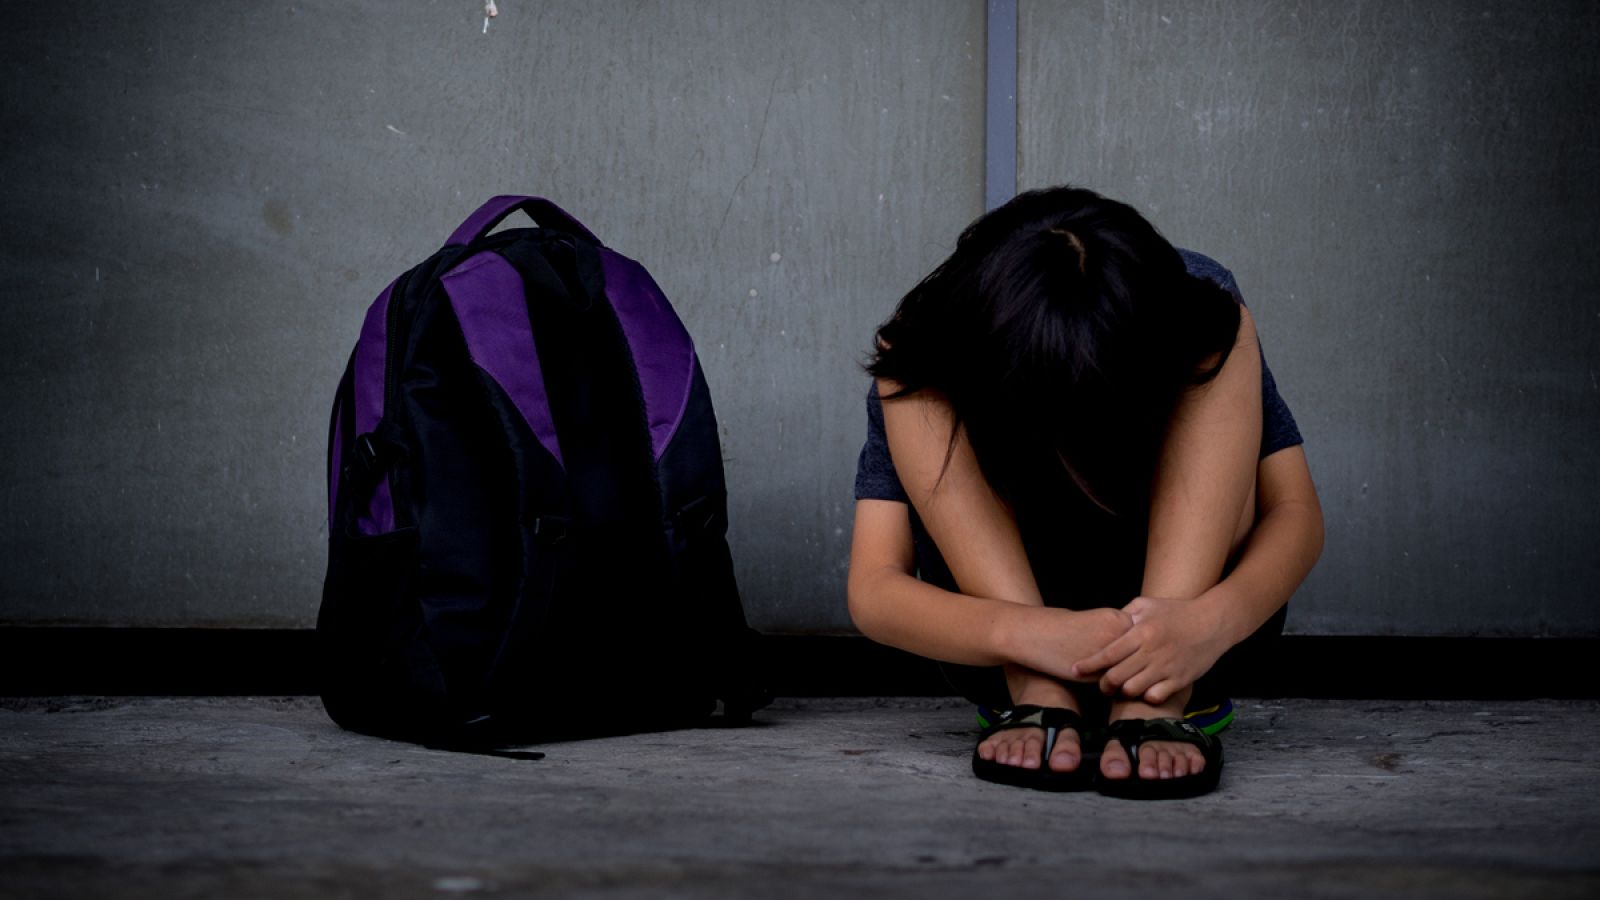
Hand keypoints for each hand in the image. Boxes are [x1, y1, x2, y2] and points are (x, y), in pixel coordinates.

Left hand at [1067, 594, 1230, 704]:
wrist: (1213, 622)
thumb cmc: (1176, 612)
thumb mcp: (1147, 604)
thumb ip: (1124, 615)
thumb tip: (1104, 626)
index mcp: (1141, 632)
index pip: (1108, 653)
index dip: (1088, 665)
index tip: (1074, 670)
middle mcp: (1152, 651)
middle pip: (1116, 677)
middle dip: (1103, 684)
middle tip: (1100, 685)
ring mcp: (1167, 667)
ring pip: (1133, 690)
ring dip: (1123, 691)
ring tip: (1121, 688)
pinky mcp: (1180, 680)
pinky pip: (1155, 696)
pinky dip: (1145, 696)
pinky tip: (1144, 690)